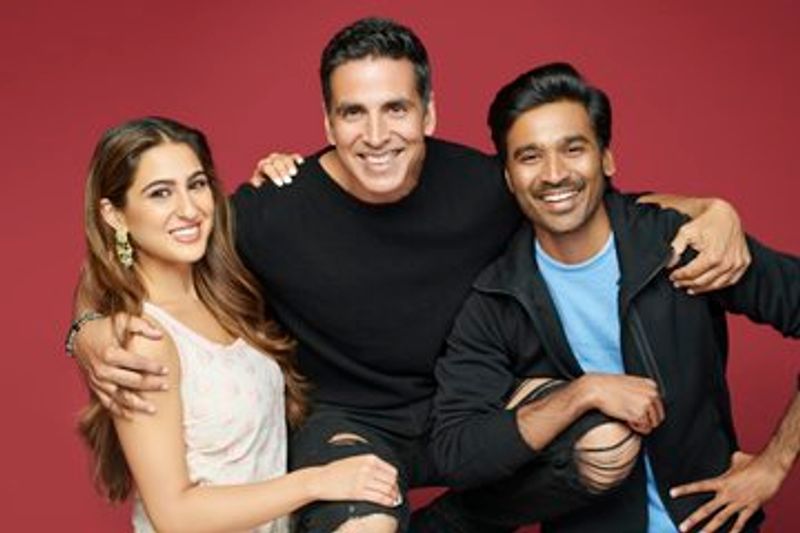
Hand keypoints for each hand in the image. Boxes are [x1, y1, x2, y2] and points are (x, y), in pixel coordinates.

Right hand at [73, 314, 166, 416]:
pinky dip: (120, 411)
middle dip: (150, 385)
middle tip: (166, 387)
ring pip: (120, 397)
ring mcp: (98, 381)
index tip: (166, 370)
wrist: (80, 335)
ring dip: (137, 404)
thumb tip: (160, 335)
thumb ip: (142, 326)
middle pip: (131, 382)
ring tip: (154, 409)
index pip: (136, 363)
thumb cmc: (105, 326)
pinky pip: (107, 402)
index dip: (152, 367)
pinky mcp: (94, 387)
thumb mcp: (123, 319)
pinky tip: (133, 416)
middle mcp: (103, 370)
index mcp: (110, 354)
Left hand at [249, 152, 303, 187]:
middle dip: (282, 171)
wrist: (271, 186)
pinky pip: (294, 156)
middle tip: (288, 181)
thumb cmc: (265, 189)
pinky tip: (300, 163)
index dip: (274, 175)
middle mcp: (271, 160)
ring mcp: (281, 158)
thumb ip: (260, 187)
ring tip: (294, 174)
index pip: (267, 167)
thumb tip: (261, 186)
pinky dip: (297, 158)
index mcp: (263, 167)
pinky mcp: (290, 159)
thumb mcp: (261, 189)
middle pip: (277, 162)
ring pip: (285, 158)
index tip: (280, 184)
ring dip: (290, 165)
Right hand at [312, 454, 400, 507]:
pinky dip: (387, 502)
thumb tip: (387, 475)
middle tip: (395, 495)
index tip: (394, 486)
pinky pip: (379, 498)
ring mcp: (363, 480)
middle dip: (395, 489)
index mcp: (369, 458)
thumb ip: (371, 465)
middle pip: (391, 481)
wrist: (321, 479)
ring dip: (393, 497)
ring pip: (387, 490)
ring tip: (392, 500)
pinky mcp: (358, 492)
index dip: (395, 481)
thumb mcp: (356, 460)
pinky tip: (388, 504)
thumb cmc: (337, 471)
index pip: (391, 471)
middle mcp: (368, 468)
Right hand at [579, 374, 663, 433]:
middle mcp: (652, 394)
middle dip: (647, 420)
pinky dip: (636, 427)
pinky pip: (644, 428)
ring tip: (628, 416)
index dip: (648, 411)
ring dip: (641, 424)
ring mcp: (647, 404)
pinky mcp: (639, 414)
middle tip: (632, 416)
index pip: (659, 405)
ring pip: (652, 424)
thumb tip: (646, 403)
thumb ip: (642, 391)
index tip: (637, 410)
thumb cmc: (608, 386)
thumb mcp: (630, 383)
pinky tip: (627, 419)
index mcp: (651, 385)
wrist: (596, 388)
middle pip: (658, 416)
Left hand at [669, 199, 750, 294]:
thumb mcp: (685, 232)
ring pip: (716, 284)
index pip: (692, 273)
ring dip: (701, 288)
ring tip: (689, 287)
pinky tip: (707, 285)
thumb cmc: (705, 222)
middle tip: (677, 283)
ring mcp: (738, 263)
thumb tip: (667, 264)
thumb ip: (675, 249)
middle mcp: (728, 262)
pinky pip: (730, 281)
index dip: (679, 276)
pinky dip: (717, 285)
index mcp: (713, 256)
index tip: (672, 276)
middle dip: (687, 283)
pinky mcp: (744, 263)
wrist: (725, 213)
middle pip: (703, 281)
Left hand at [670, 451, 784, 532]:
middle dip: (693, 520)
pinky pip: (741, 522)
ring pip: (721, 519)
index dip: (684, 490)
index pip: (698, 486)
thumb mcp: (736, 458)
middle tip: (682, 528)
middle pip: (706, 509)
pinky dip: (735, 531)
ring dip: (710, 529)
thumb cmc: (754, 460)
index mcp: (721, 481)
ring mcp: (738, 502)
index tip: (672, 493)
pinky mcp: (750, 507)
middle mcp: (727, 494)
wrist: (770, 468)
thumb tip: (731, 458)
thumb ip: (729, 462)